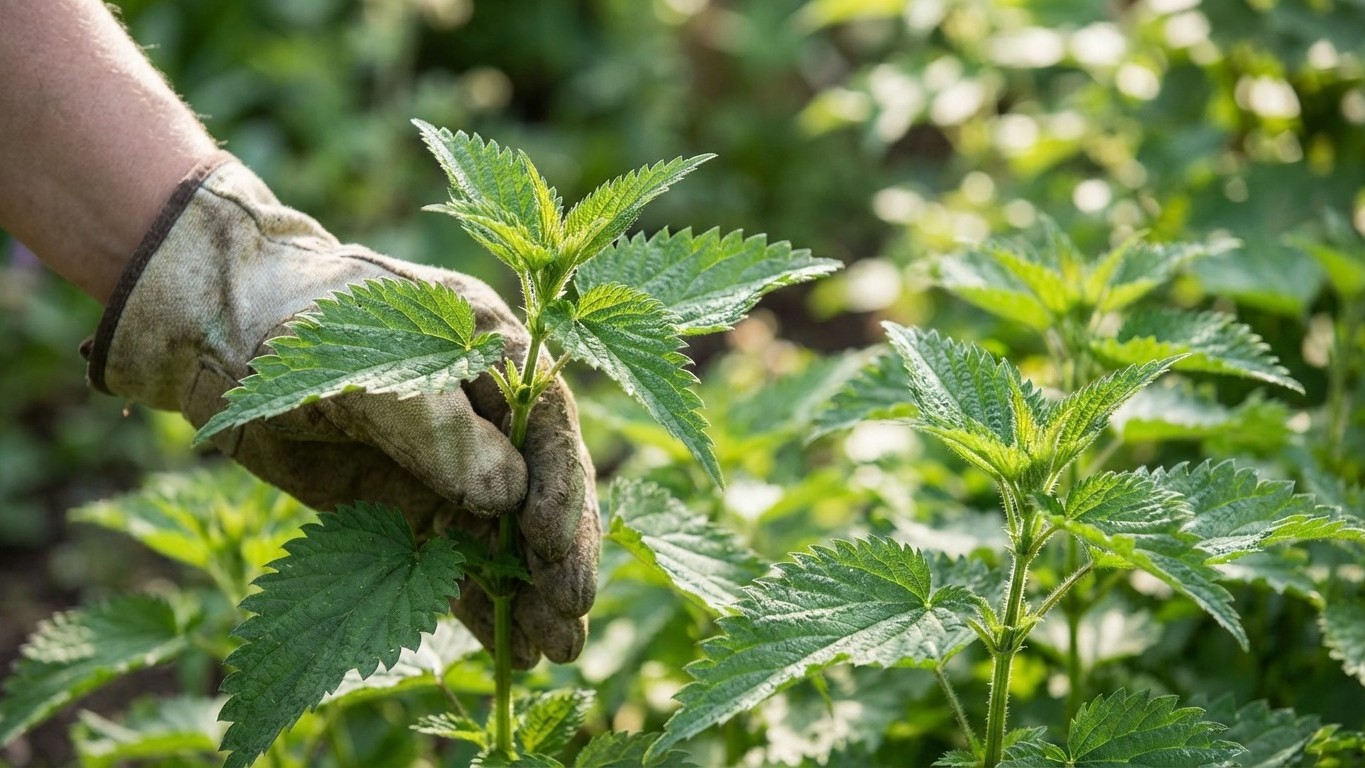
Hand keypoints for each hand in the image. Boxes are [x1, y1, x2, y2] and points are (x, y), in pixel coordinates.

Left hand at [83, 153, 598, 666]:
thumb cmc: (299, 329)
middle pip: (538, 490)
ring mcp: (451, 466)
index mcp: (492, 355)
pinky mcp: (411, 508)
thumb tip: (508, 496)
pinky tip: (511, 650)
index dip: (560, 488)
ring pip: (503, 536)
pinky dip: (479, 603)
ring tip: (556, 650)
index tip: (554, 548)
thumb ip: (438, 430)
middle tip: (571, 615)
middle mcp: (486, 415)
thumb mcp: (367, 370)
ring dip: (530, 591)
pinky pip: (453, 562)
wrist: (224, 339)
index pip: (547, 427)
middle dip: (556, 555)